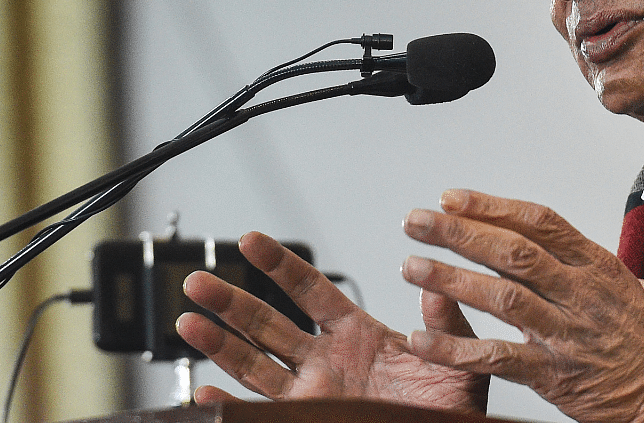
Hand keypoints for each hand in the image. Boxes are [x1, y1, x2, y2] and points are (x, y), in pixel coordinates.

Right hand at [177, 231, 488, 412]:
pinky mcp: (305, 419)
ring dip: (219, 343)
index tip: (251, 239)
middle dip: (231, 300)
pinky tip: (204, 392)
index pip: (310, 290)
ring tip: (186, 320)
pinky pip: (260, 410)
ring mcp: (313, 393)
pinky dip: (229, 403)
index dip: (279, 265)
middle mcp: (326, 360)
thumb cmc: (450, 412)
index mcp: (358, 335)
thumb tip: (434, 279)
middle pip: (267, 322)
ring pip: (254, 363)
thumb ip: (444, 319)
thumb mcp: (457, 359)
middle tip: (197, 280)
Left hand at [401, 190, 643, 422]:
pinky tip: (423, 339)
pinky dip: (455, 348)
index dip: (491, 206)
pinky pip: (496, 357)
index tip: (453, 197)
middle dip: (458, 232)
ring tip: (412, 267)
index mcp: (596, 267)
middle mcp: (579, 293)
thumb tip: (594, 262)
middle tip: (417, 221)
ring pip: (500, 296)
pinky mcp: (553, 374)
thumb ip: (611, 275)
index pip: (537, 223)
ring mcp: (565, 333)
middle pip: (511, 251)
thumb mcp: (643, 295)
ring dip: (450, 280)